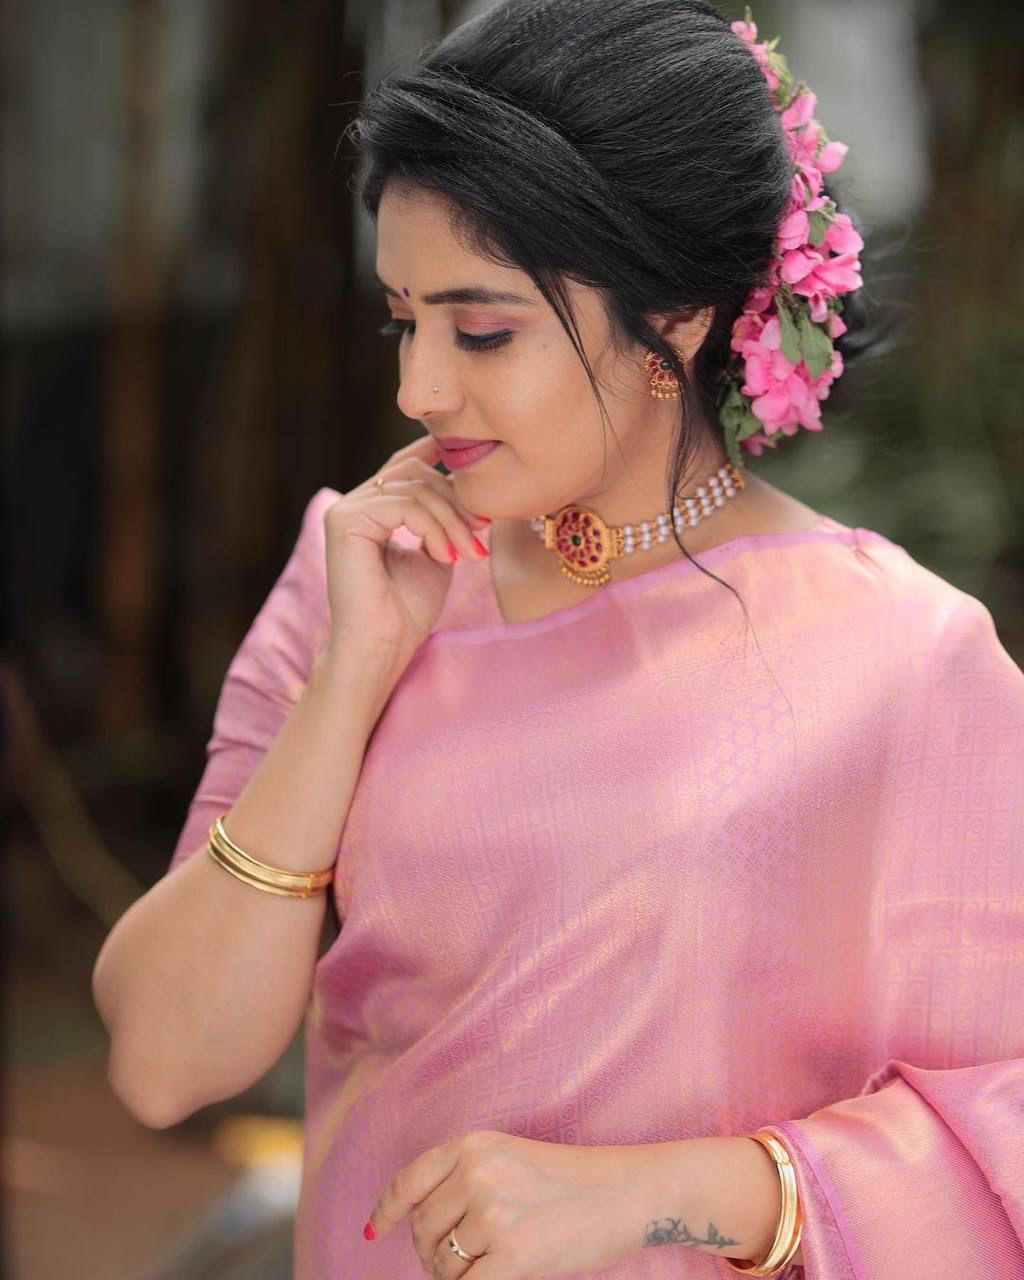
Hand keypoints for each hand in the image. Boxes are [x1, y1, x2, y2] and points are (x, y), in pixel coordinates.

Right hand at [322, 432, 491, 667]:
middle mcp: (352, 504)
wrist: (383, 646)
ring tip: (469, 552)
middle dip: (456, 500)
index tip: (474, 470)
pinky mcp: (344, 521)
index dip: (435, 455)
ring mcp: (345, 510)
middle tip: (483, 530)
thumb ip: (443, 520)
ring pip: (413, 488)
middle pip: (415, 473)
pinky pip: (403, 506)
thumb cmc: (408, 610)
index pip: (403, 467)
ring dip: (451, 519)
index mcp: (370, 510)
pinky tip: (447, 556)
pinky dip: (433, 528)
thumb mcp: (436, 553)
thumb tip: (463, 483)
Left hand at [364, 1128, 664, 1277]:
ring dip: (457, 1276)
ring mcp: (493, 1215)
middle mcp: (476, 1173)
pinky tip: (497, 1277)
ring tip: (490, 1265)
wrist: (626, 1192)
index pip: (410, 1181)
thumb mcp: (510, 1157)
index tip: (376, 1228)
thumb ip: (465, 1177)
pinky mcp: (515, 1256)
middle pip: (423, 1230)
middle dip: (433, 1252)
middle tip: (462, 1259)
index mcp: (473, 1144)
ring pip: (443, 1266)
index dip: (388, 1209)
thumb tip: (416, 1222)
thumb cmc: (571, 1180)